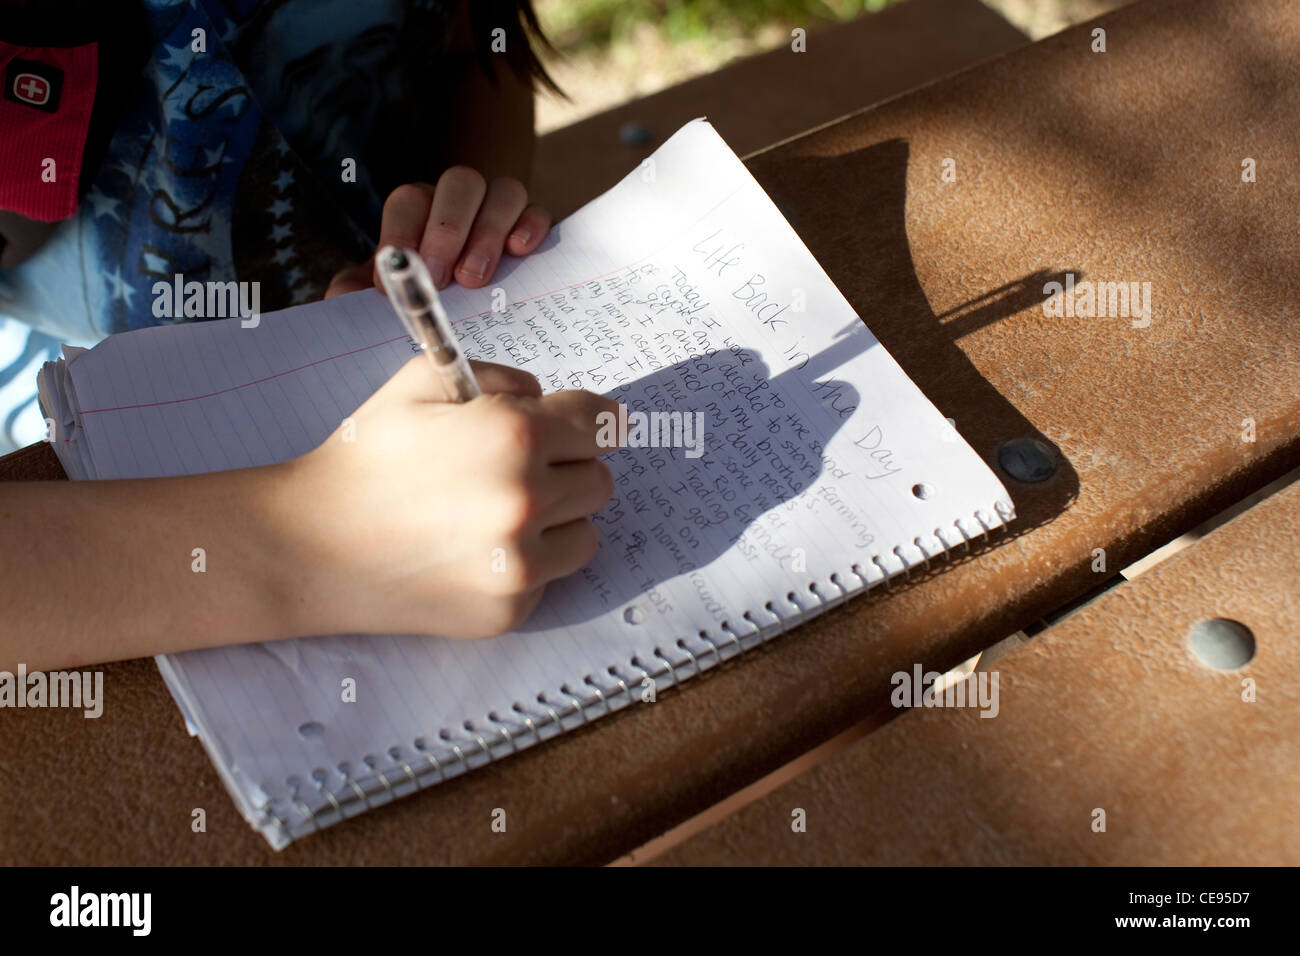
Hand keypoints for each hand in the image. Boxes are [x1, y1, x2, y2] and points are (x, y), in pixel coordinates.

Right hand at [279, 358, 616, 638]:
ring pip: (585, 533)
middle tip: (516, 470)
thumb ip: (502, 379)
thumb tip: (550, 401)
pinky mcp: (509, 610)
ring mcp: (521, 564)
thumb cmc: (365, 457)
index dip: (587, 419)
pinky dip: (526, 564)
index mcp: (516, 435)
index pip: (604, 423)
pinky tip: (472, 552)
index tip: (577, 427)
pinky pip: (550, 578)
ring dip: (557, 520)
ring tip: (495, 512)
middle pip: (600, 480)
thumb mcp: (425, 380)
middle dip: (568, 468)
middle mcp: (528, 501)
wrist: (310, 545)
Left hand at [325, 168, 551, 297]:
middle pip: (460, 183)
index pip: (409, 201)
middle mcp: (460, 203)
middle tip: (445, 279)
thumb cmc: (419, 306)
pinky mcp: (533, 228)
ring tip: (477, 279)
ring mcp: (500, 211)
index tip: (395, 280)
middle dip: (449, 230)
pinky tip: (519, 253)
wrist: (465, 324)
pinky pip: (538, 211)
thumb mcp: (380, 303)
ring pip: (503, 190)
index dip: (402, 234)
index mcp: (419, 213)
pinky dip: (530, 226)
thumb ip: (355, 295)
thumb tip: (343, 293)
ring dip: (488, 231)